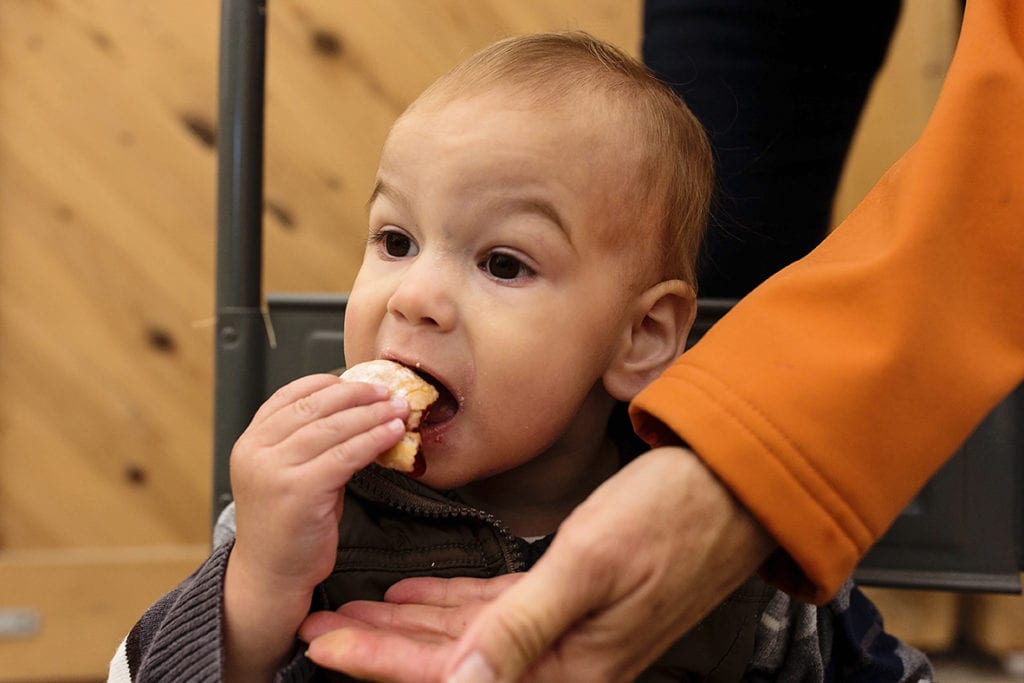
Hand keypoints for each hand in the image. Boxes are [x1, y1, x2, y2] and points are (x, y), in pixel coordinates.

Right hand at [223, 373, 408, 679]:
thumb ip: (315, 442)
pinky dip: (373, 440)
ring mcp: (274, 471)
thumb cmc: (289, 526)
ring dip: (372, 414)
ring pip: (333, 428)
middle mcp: (256, 451)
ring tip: (398, 409)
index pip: (291, 394)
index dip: (331, 383)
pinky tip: (393, 434)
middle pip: (315, 406)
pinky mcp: (298, 491)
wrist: (271, 576)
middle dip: (357, 395)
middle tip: (388, 391)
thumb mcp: (293, 473)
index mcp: (251, 440)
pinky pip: (345, 455)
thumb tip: (362, 411)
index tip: (362, 381)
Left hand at [303, 447, 776, 681]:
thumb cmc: (670, 518)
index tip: (327, 646)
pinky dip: (449, 602)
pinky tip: (413, 595)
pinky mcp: (568, 599)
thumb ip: (522, 628)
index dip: (381, 662)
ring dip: (406, 624)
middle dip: (380, 645)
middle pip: (448, 661)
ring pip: (464, 636)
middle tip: (321, 629)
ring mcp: (565, 630)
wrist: (728, 487)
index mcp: (567, 665)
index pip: (450, 675)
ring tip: (353, 611)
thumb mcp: (590, 565)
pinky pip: (493, 611)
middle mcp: (563, 658)